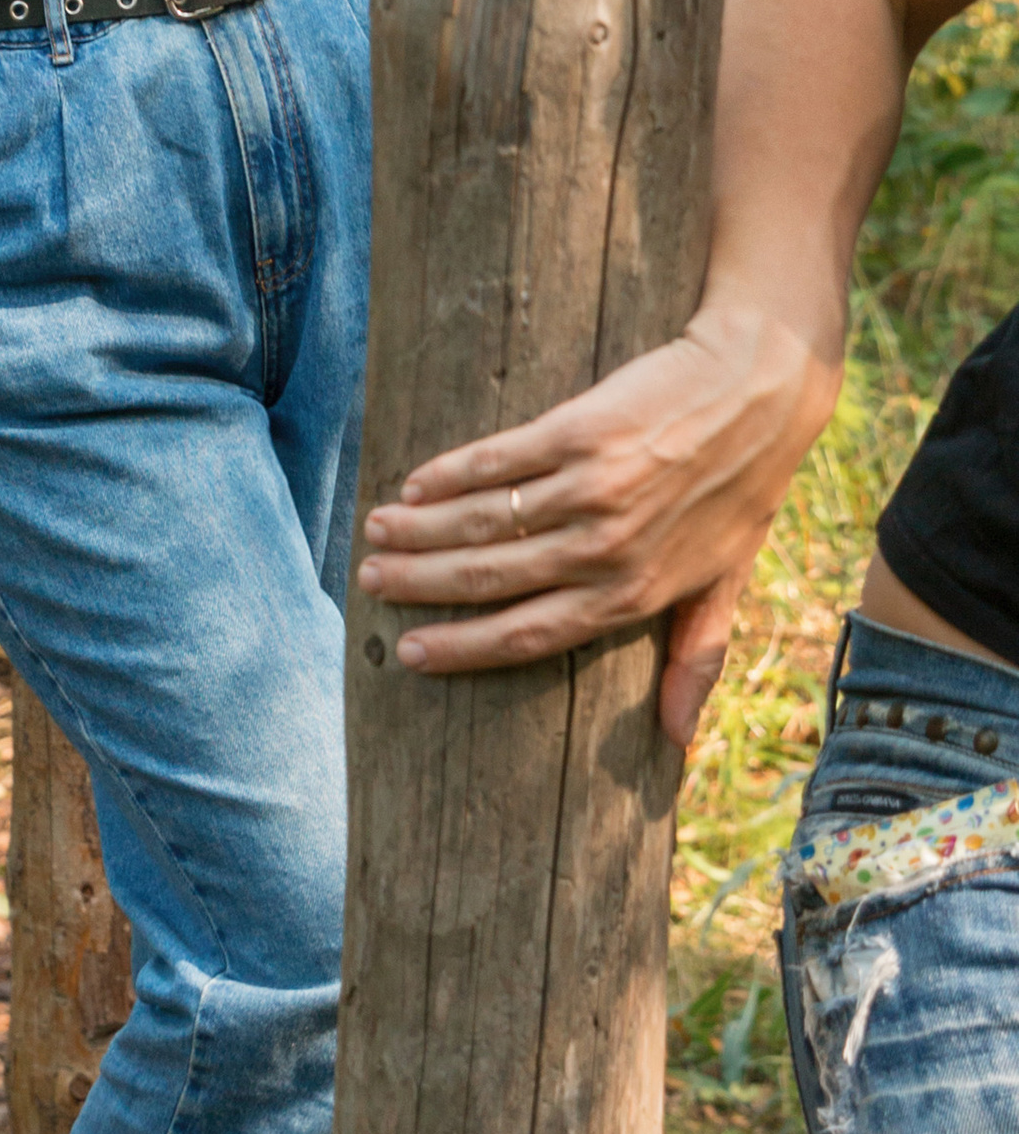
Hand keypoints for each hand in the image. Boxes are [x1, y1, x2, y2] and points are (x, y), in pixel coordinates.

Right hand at [354, 298, 840, 749]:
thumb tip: (677, 744)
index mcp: (635, 594)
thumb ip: (697, 657)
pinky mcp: (579, 431)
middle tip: (371, 581)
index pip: (527, 634)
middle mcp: (607, 548)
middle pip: (489, 578)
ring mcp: (591, 488)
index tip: (410, 653)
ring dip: (419, 529)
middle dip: (420, 584)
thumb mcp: (726, 581)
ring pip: (482, 522)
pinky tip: (415, 483)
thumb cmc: (743, 489)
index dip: (461, 648)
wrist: (763, 389)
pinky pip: (495, 461)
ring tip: (377, 531)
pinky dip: (448, 474)